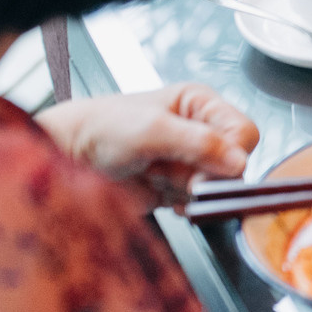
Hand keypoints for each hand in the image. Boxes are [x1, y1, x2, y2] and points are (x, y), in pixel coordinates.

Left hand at [36, 83, 257, 211]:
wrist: (67, 159)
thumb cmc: (103, 128)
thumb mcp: (153, 129)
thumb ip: (199, 143)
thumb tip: (238, 162)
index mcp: (200, 104)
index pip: (243, 132)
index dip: (234, 154)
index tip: (213, 171)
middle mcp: (200, 131)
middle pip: (235, 163)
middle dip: (210, 176)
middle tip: (185, 180)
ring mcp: (188, 162)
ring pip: (217, 188)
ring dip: (191, 191)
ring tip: (159, 178)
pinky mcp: (176, 189)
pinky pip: (199, 205)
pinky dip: (184, 206)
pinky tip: (161, 194)